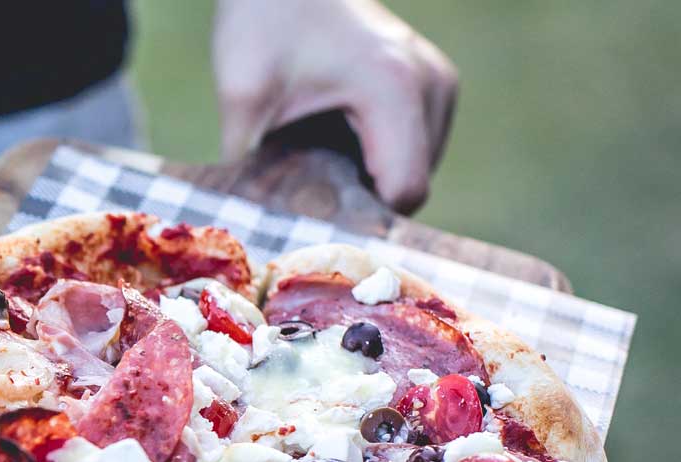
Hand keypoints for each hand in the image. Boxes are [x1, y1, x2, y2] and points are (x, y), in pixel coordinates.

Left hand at [213, 0, 457, 212]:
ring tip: (318, 155)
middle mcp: (430, 83)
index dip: (360, 217)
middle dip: (360, 197)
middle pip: (411, 183)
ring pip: (416, 166)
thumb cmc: (263, 21)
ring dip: (370, 174)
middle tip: (305, 189)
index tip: (314, 219)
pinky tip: (335, 138)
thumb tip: (249, 221)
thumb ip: (248, 162)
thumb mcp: (242, 94)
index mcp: (393, 88)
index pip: (403, 191)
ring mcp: (438, 79)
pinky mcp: (433, 80)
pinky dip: (378, 152)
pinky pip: (416, 142)